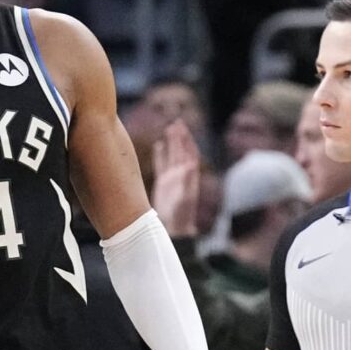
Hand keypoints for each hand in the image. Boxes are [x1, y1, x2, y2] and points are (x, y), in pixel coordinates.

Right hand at [152, 120, 201, 237]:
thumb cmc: (181, 215)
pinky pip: (162, 165)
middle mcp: (181, 175)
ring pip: (172, 155)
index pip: (189, 153)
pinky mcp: (163, 183)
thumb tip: (191, 164)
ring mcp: (172, 178)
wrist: (174, 227)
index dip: (187, 140)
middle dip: (179, 137)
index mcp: (189, 176)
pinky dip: (160, 154)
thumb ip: (187, 181)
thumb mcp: (185, 197)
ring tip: (169, 128)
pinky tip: (159, 144)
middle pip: (181, 151)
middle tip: (177, 122)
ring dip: (171, 142)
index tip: (183, 128)